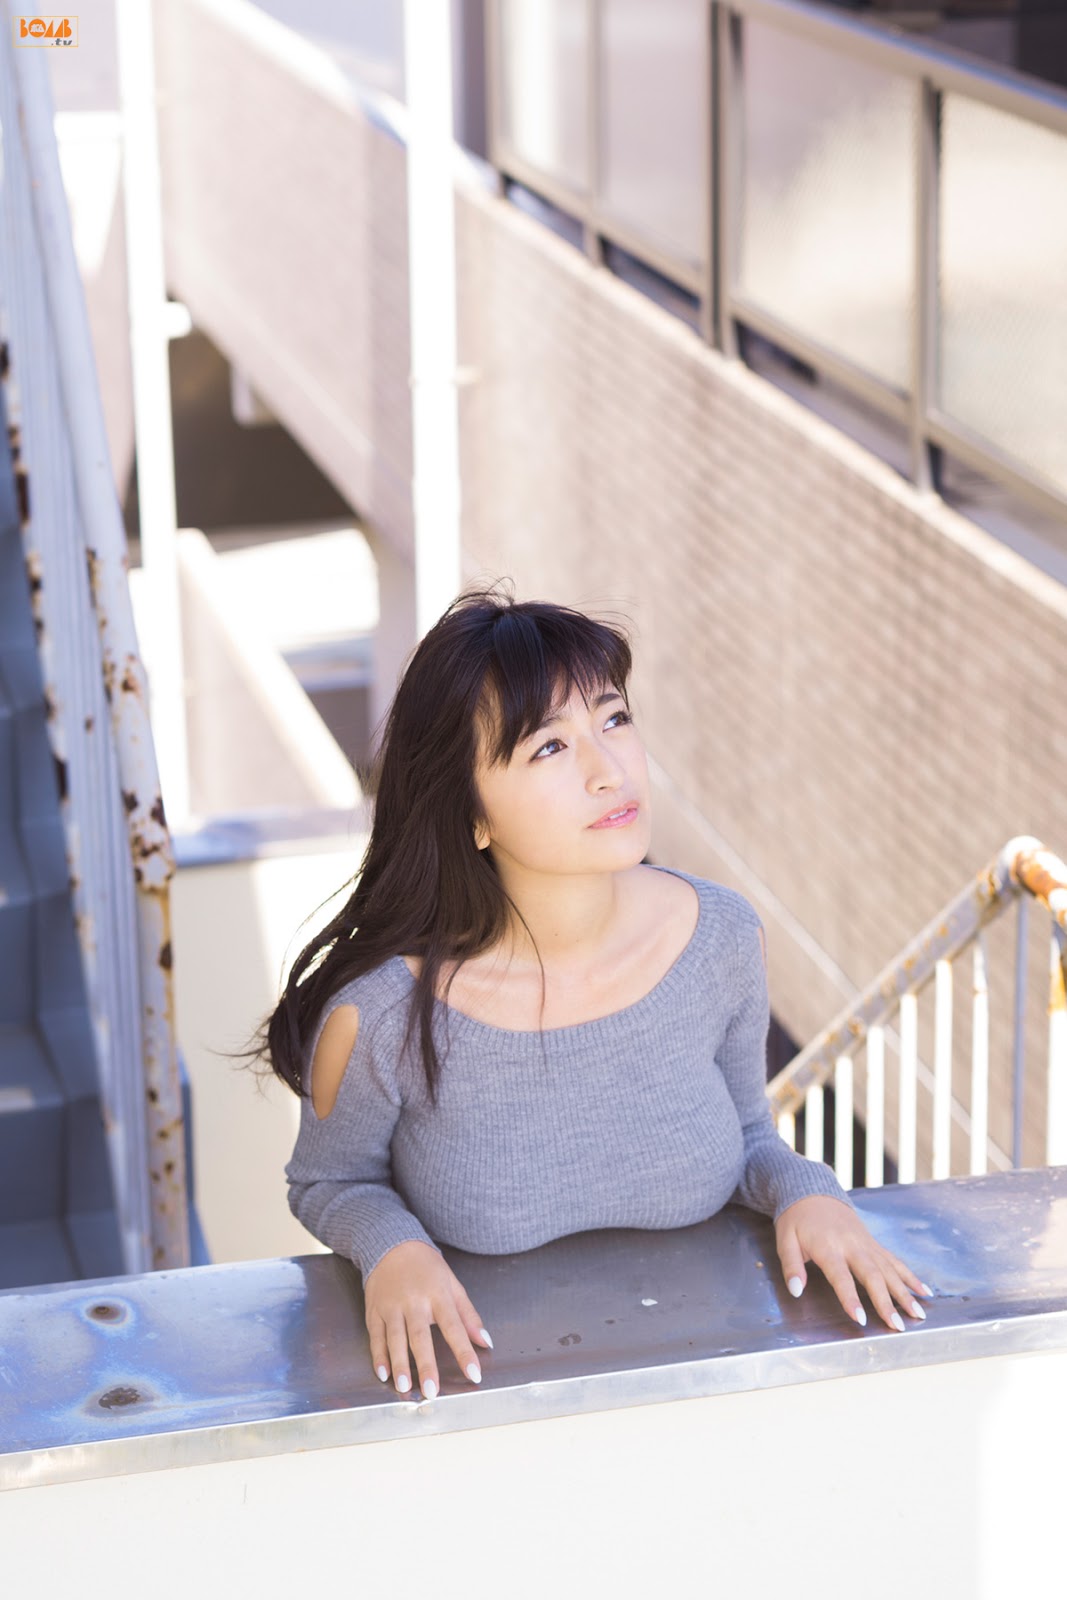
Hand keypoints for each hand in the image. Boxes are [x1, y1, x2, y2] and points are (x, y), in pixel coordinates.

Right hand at [364, 1240, 493, 1397]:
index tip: (474, 1373)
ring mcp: (391, 1306)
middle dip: (426, 1365)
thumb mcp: (453, 1284)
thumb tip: (485, 1342)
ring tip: (405, 1386)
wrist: (392, 1245)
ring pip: (396, 1339)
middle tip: (432, 1391)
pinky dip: (378, 1356)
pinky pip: (376, 1336)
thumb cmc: (427, 1268)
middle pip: (420, 1336)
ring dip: (400, 1364)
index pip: (454, 1327)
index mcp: (438, 1295)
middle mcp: (414, 1302)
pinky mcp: (374, 1310)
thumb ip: (469, 1315)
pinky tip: (383, 1373)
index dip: (464, 1351)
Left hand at [774, 1195, 931, 1331]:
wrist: (812, 1190)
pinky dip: (910, 1276)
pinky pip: (894, 1261)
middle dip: (886, 1301)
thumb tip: (796, 1291)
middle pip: (872, 1275)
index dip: (850, 1298)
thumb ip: (791, 1266)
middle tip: (898, 1325)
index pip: (841, 1276)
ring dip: (905, 1293)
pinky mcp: (873, 1243)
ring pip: (889, 1269)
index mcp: (827, 1245)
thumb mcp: (784, 1239)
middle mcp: (852, 1244)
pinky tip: (924, 1291)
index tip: (860, 1319)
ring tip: (918, 1314)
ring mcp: (866, 1243)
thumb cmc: (796, 1219)